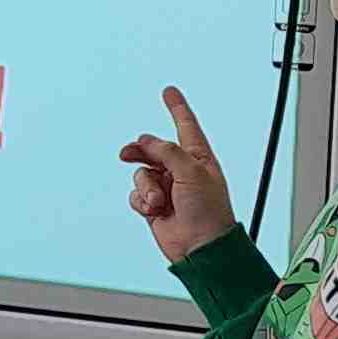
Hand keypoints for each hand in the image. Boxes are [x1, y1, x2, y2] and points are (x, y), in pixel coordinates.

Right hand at [117, 84, 236, 262]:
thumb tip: (146, 141)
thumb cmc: (208, 211)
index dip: (177, 107)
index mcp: (199, 158)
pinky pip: (137, 193)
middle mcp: (182, 170)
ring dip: (146, 186)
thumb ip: (167, 150)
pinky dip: (142, 200)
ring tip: (158, 200)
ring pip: (141, 172)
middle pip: (153, 148)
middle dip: (140, 152)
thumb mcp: (192, 171)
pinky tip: (154, 209)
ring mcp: (167, 187)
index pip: (186, 125)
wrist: (200, 247)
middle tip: (128, 153)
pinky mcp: (154, 205)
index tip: (169, 91)